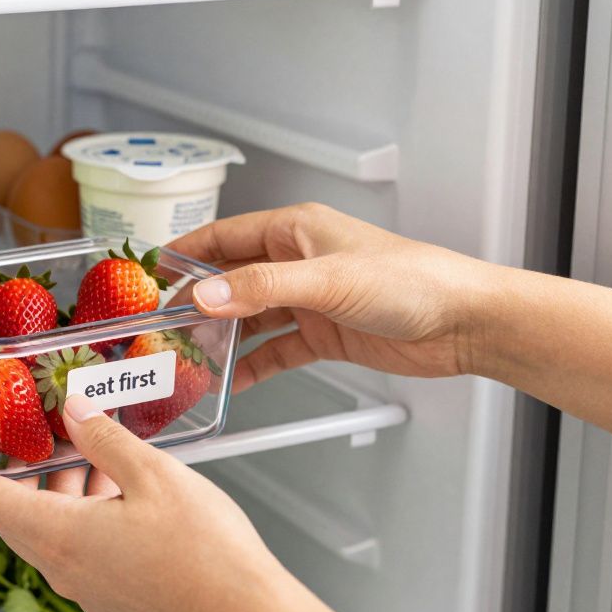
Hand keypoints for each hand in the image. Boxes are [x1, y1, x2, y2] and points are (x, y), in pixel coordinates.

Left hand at [0, 394, 281, 611]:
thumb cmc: (206, 553)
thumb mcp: (153, 474)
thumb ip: (105, 438)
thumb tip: (74, 412)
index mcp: (59, 534)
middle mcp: (61, 565)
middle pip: (10, 509)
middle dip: (11, 465)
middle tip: (22, 426)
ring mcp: (84, 582)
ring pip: (47, 523)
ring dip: (56, 482)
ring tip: (87, 444)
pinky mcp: (108, 590)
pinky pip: (74, 541)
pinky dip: (80, 506)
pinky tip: (116, 481)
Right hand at [168, 203, 498, 390]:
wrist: (464, 322)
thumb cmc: (413, 281)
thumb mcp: (328, 280)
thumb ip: (261, 288)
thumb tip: (205, 295)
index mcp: (295, 230)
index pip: (222, 237)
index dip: (183, 255)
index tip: (148, 275)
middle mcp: (297, 261)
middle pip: (230, 281)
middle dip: (196, 304)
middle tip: (159, 327)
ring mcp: (309, 299)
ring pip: (248, 318)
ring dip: (221, 339)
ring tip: (188, 360)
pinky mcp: (323, 334)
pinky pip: (274, 349)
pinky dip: (251, 365)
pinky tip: (232, 381)